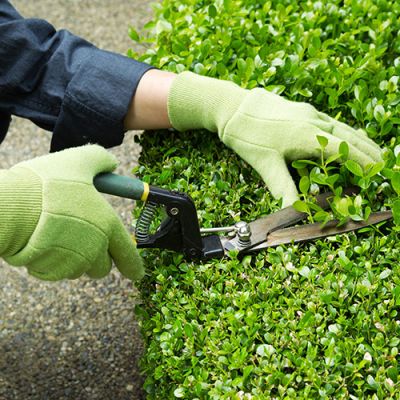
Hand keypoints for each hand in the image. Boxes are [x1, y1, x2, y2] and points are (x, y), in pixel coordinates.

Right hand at [0, 145, 143, 280]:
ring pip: (79, 269)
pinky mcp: (49, 271)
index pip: (129, 255)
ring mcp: (72, 263)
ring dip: (73, 258)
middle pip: (102, 267)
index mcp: (108, 226)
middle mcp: (94, 249)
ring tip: (56, 233)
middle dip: (96, 258)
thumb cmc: (47, 184)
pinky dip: (51, 260)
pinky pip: (55, 270)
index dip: (133, 265)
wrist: (10, 207)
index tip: (136, 273)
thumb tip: (110, 164)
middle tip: (81, 238)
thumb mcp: (79, 161)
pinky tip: (40, 242)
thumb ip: (100, 160)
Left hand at [168, 72, 382, 206]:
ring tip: (376, 153)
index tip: (378, 175)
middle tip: (387, 167)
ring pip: (344, 128)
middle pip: (351, 139)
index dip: (364, 165)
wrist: (232, 107)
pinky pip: (333, 122)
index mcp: (308, 136)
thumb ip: (282, 187)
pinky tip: (348, 136)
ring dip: (361, 141)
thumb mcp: (265, 164)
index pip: (345, 152)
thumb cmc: (247, 135)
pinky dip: (347, 132)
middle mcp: (314, 122)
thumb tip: (293, 211)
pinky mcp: (304, 110)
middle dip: (370, 154)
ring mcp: (310, 113)